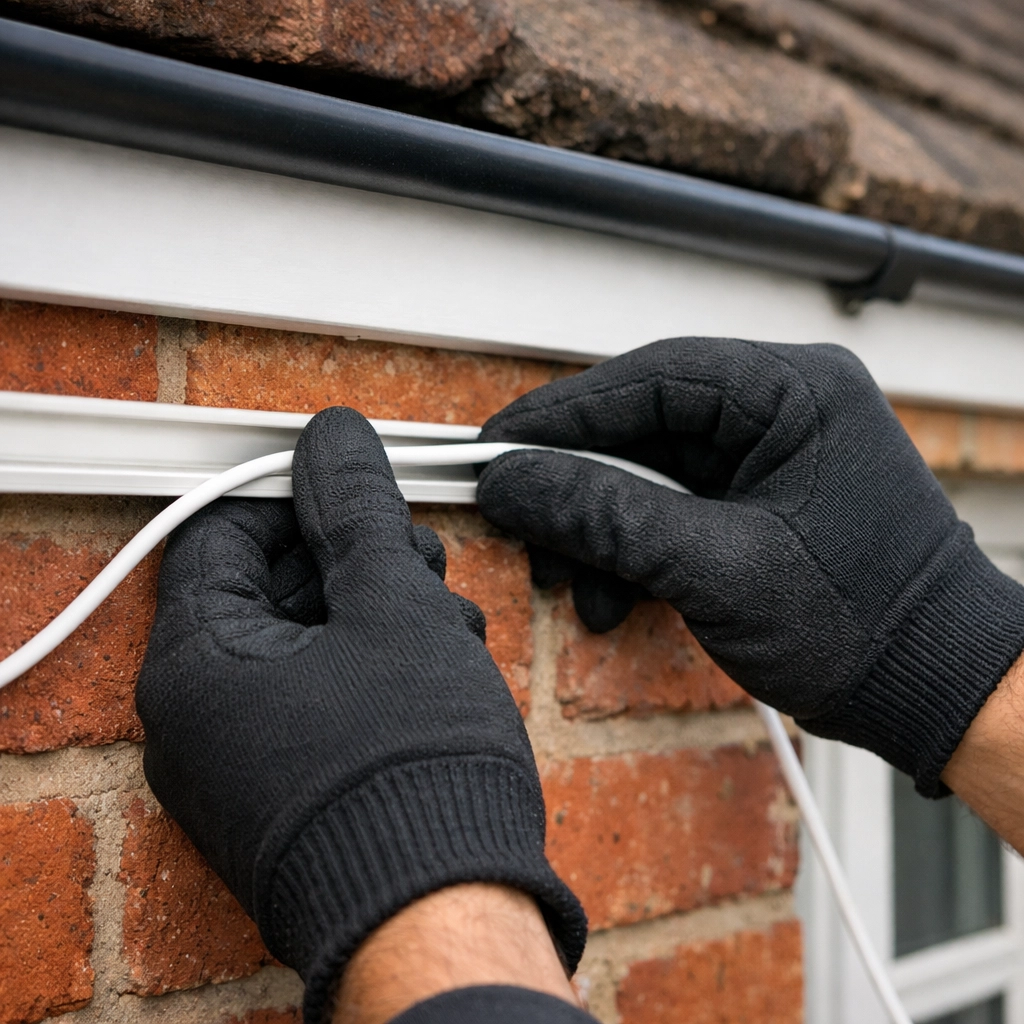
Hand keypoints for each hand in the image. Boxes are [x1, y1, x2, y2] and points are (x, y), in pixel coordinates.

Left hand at [135, 407, 585, 1023]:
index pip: (219, 533)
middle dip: (348, 558)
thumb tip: (333, 439)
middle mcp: (198, 720)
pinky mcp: (287, 793)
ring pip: (301, 644)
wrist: (443, 913)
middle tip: (417, 560)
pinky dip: (369, 668)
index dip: (293, 496)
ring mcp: (241, 764)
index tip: (358, 493)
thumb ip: (355, 511)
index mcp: (195, 665)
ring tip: (445, 619)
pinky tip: (435, 663)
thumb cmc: (412, 766)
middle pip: (265, 589)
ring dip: (372, 610)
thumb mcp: (391, 606)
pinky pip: (315, 700)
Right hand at [476, 338, 1023, 796]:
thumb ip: (606, 517)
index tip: (496, 448)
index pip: (650, 380)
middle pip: (642, 427)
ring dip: (603, 531)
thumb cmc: (863, 626)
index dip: (561, 416)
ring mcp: (771, 455)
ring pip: (649, 472)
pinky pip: (672, 507)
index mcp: (795, 392)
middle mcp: (784, 408)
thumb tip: (513, 483)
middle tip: (523, 527)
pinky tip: (615, 597)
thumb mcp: (716, 568)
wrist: (932, 691)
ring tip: (577, 587)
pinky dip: (634, 551)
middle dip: (580, 489)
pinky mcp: (759, 500)